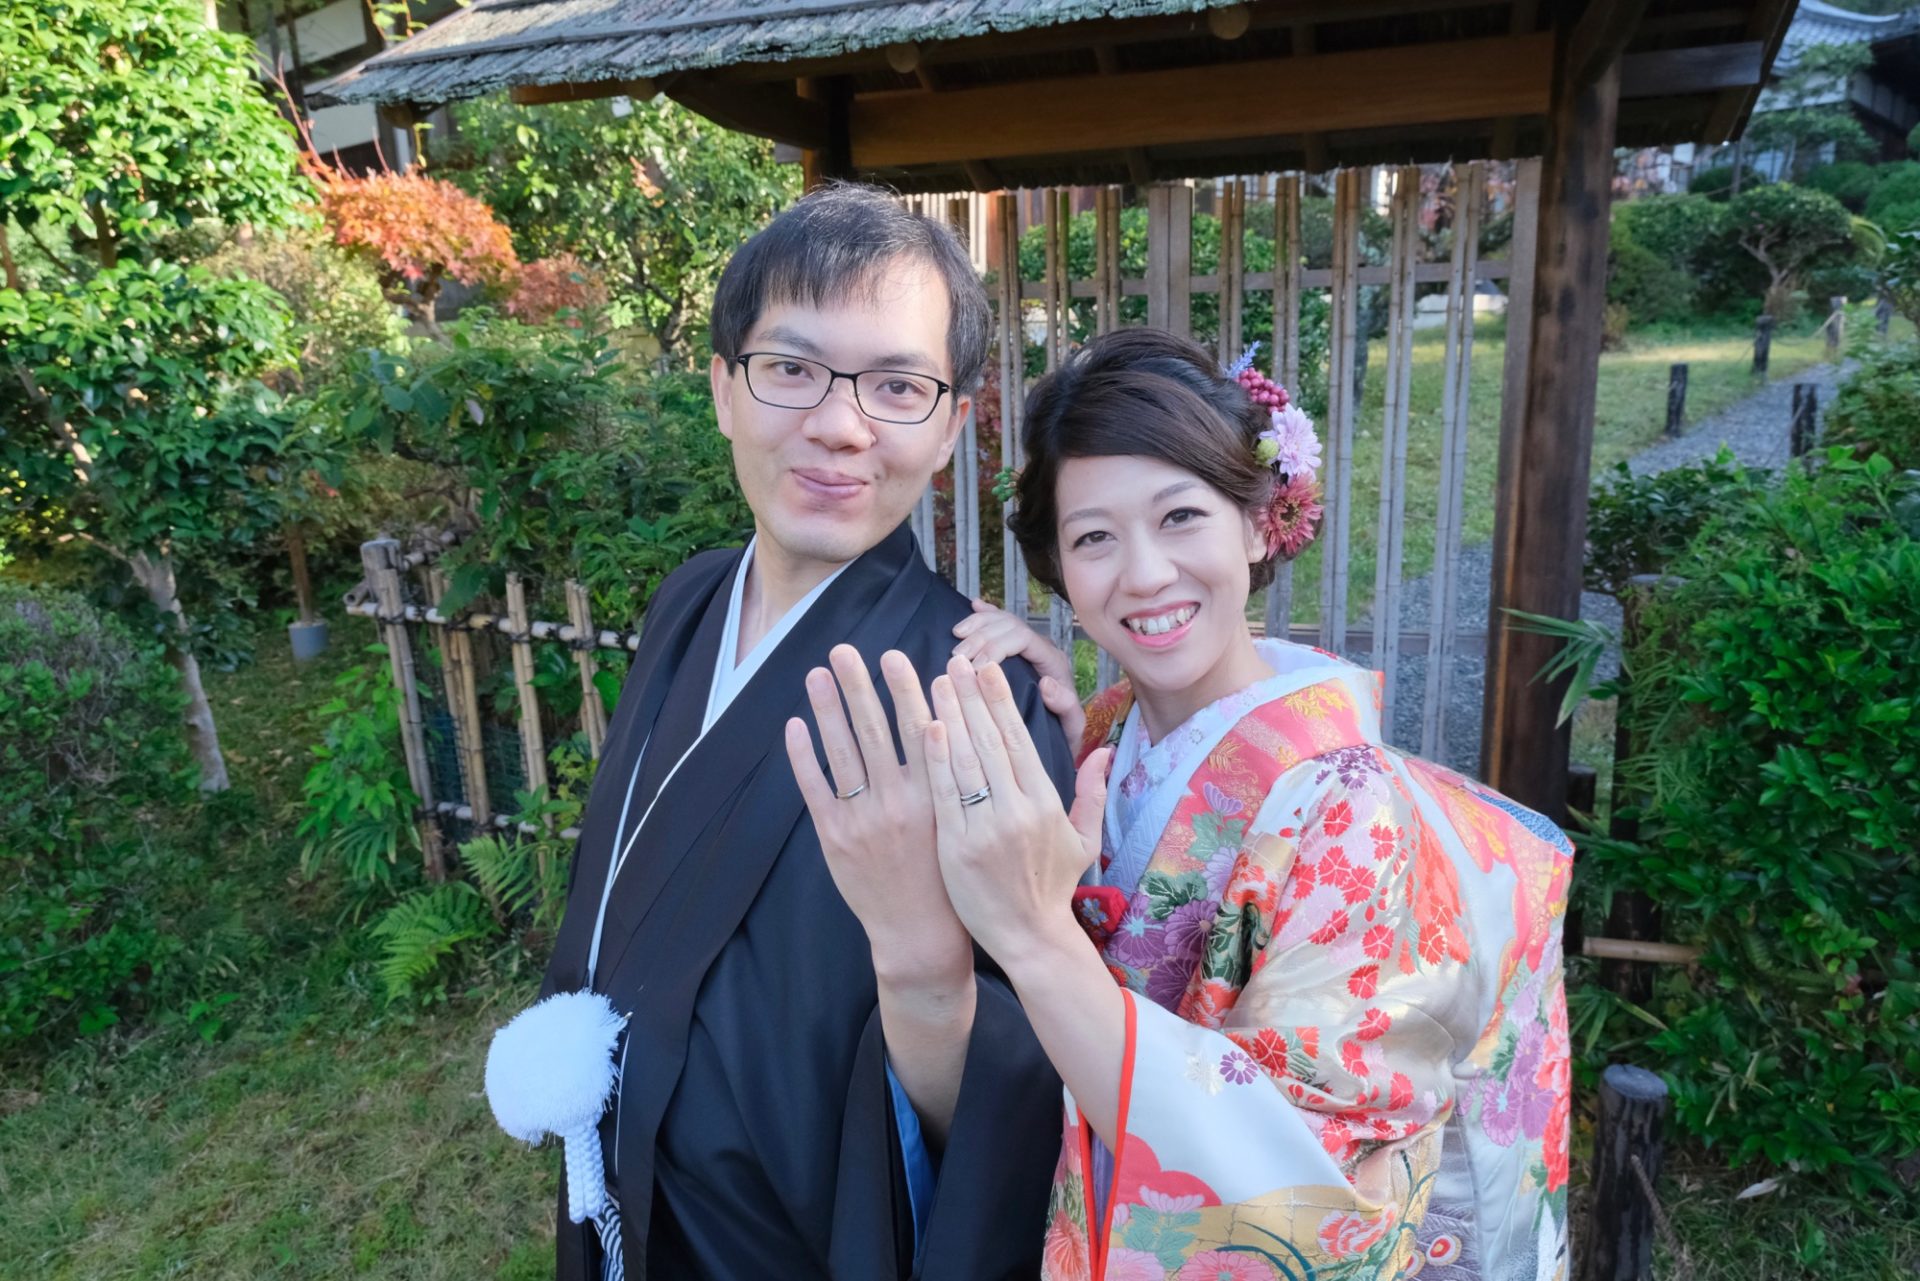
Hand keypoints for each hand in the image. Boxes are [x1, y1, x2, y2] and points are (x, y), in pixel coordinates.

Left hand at [784, 645, 971, 986]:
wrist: (921, 933)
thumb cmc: (950, 875)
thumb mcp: (964, 823)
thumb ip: (958, 777)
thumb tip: (949, 724)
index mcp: (937, 796)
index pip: (920, 729)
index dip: (907, 690)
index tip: (896, 655)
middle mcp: (899, 802)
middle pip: (875, 730)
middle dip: (859, 685)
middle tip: (846, 650)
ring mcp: (863, 819)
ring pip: (843, 751)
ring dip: (828, 708)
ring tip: (818, 673)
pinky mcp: (835, 837)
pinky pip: (814, 787)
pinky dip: (803, 755)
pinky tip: (796, 724)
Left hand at [921, 656, 1111, 973]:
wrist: (1028, 938)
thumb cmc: (1052, 888)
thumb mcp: (1082, 840)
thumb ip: (1091, 792)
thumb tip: (1106, 751)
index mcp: (1045, 804)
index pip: (1020, 740)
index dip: (1000, 701)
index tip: (985, 669)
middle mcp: (1018, 811)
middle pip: (990, 741)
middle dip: (972, 696)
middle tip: (956, 660)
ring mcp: (986, 829)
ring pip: (966, 760)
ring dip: (950, 716)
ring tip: (935, 681)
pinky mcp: (957, 848)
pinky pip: (944, 794)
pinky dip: (935, 759)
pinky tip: (925, 727)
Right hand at [951, 598, 1084, 747]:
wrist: (1063, 734)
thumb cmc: (1063, 731)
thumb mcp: (1071, 726)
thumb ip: (1066, 707)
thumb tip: (1046, 684)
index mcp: (1053, 661)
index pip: (1022, 639)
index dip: (996, 647)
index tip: (974, 667)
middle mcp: (1042, 647)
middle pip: (1009, 626)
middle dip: (981, 636)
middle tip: (957, 656)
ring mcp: (1029, 645)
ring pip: (1002, 620)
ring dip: (977, 624)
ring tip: (956, 637)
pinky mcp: (1018, 648)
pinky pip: (1001, 622)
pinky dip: (986, 613)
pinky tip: (973, 605)